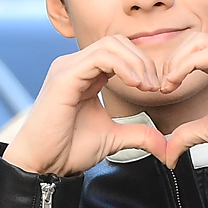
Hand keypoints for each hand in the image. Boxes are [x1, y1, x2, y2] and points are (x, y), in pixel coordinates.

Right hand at [3, 36, 167, 175]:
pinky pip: (100, 57)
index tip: (156, 89)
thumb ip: (138, 134)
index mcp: (85, 75)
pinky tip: (135, 85)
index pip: (119, 51)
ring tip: (147, 86)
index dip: (143, 64)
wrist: (43, 166)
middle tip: (155, 87)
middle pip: (117, 42)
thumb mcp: (113, 138)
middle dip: (143, 61)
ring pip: (110, 44)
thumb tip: (164, 144)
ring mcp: (67, 69)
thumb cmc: (68, 150)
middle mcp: (74, 66)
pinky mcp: (64, 78)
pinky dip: (123, 67)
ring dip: (136, 63)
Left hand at [161, 33, 207, 167]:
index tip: (167, 87)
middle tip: (165, 86)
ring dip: (176, 61)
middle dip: (174, 59)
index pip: (200, 46)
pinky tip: (175, 83)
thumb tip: (169, 154)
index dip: (177, 62)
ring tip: (169, 85)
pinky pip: (207, 54)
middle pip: (198, 39)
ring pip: (200, 41)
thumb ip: (188, 134)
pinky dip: (184, 66)